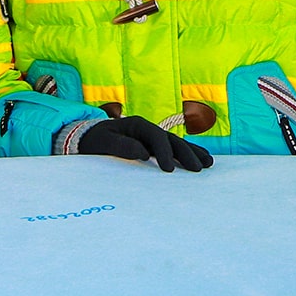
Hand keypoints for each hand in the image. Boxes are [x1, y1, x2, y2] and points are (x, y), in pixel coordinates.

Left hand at [78, 116, 212, 172]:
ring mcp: (152, 137)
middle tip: (197, 170)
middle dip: (186, 154)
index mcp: (137, 125)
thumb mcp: (102, 141)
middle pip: (172, 140)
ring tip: (208, 164)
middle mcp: (148, 129)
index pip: (156, 137)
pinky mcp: (153, 147)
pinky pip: (174, 149)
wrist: (87, 139)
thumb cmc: (93, 141)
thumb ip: (120, 145)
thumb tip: (142, 152)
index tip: (169, 169)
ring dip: (193, 153)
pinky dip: (188, 154)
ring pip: (177, 144)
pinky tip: (201, 160)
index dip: (164, 152)